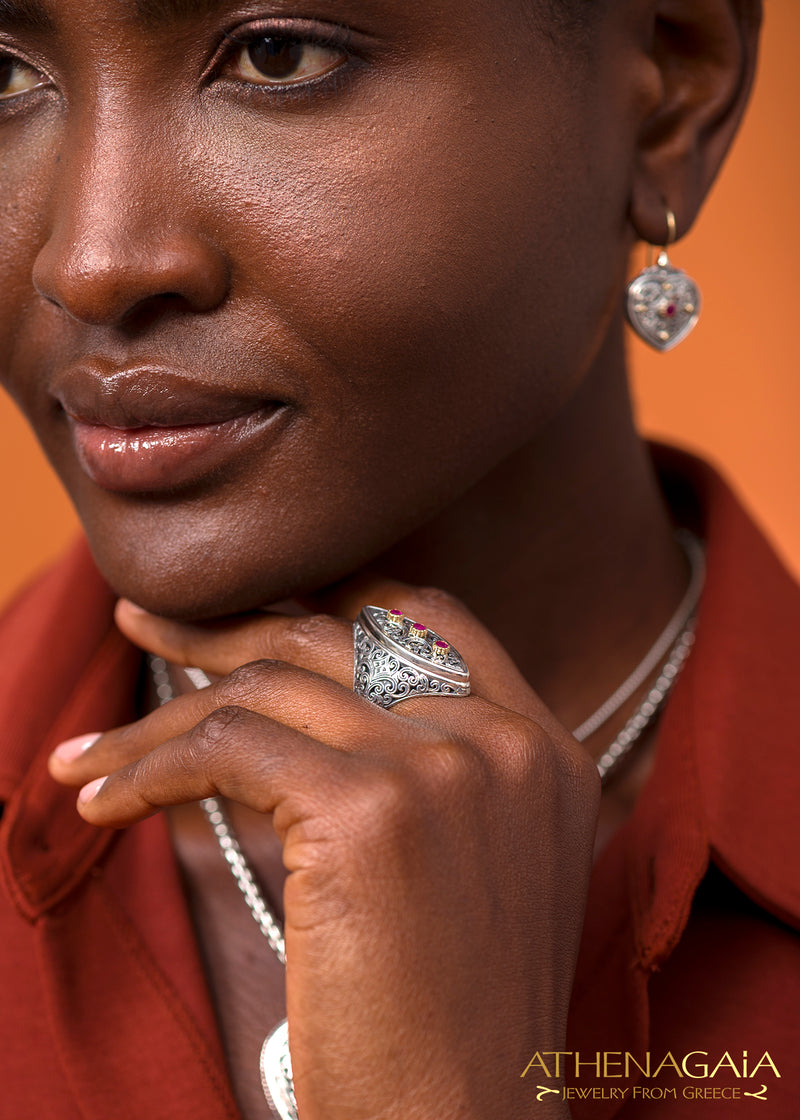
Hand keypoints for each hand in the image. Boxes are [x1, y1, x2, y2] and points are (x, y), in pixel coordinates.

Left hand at [49, 578, 597, 1119]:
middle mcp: (504, 741)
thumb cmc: (446, 1010)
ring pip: (268, 686)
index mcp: (539, 747)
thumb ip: (423, 764)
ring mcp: (444, 767)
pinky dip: (150, 766)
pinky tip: (106, 799)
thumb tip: (298, 699)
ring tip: (98, 750)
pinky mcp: (370, 812)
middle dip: (228, 625)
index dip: (325, 603)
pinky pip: (228, 748)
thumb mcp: (468, 861)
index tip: (247, 618)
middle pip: (334, 635)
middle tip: (147, 622)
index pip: (423, 615)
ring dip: (163, 715)